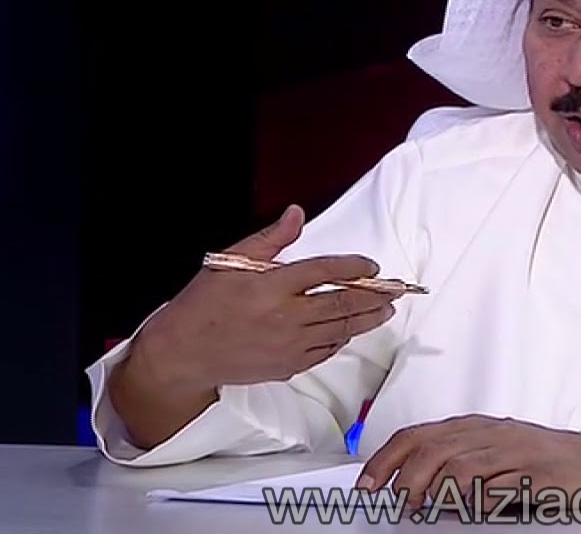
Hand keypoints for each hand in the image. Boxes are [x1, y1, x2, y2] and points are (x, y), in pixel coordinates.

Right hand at [131, 204, 399, 393]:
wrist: (185, 353)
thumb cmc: (205, 303)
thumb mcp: (230, 261)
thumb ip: (270, 239)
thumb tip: (297, 213)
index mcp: (272, 286)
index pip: (324, 271)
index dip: (353, 266)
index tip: (372, 265)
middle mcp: (286, 316)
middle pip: (341, 303)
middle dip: (373, 296)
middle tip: (395, 290)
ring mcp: (289, 345)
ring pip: (340, 330)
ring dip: (366, 319)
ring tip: (386, 310)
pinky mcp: (288, 366)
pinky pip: (325, 351)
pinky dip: (341, 338)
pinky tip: (352, 330)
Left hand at [357, 415, 580, 513]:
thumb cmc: (541, 461)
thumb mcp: (493, 453)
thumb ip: (456, 462)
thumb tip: (411, 486)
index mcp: (473, 427)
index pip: (417, 435)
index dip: (386, 459)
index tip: (367, 485)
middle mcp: (489, 433)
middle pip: (432, 447)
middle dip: (405, 477)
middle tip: (395, 504)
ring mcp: (512, 451)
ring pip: (460, 463)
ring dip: (434, 489)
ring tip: (423, 508)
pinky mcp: (533, 472)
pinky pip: (497, 485)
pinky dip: (475, 499)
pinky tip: (464, 509)